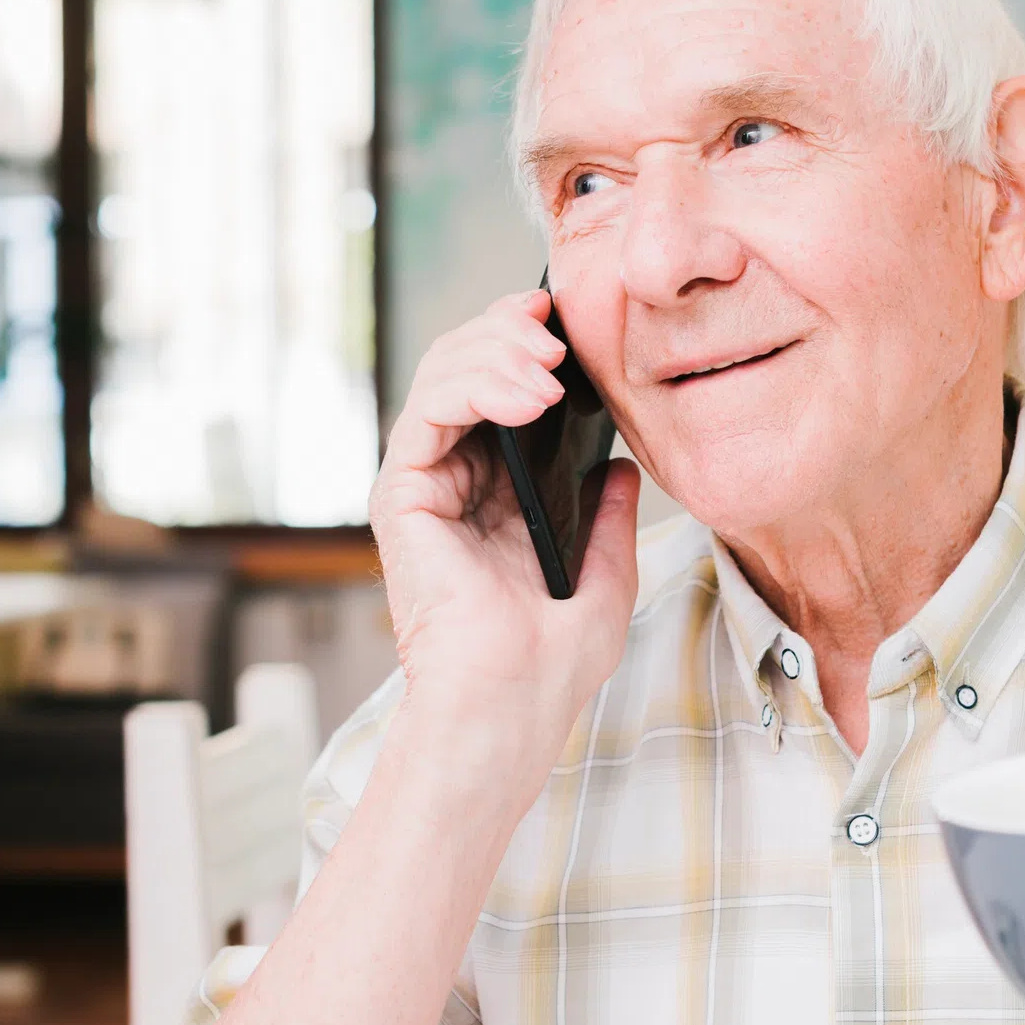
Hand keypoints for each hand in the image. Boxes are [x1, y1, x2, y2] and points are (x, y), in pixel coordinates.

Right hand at [369, 288, 640, 818]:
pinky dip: (475, 384)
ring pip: (445, 374)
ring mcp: (426, 483)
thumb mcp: (609, 574)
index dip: (532, 344)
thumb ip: (610, 515)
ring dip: (498, 350)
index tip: (570, 318)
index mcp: (503, 494)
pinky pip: (428, 410)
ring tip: (548, 363)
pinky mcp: (402, 493)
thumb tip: (622, 464)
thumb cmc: (554, 663)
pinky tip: (527, 392)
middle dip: (514, 334)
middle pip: (471, 366)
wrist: (511, 705)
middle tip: (558, 332)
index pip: (507, 391)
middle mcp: (459, 480)